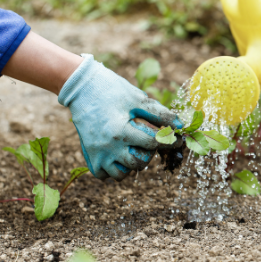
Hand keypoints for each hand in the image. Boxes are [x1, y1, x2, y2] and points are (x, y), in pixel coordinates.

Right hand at [58, 55, 182, 179]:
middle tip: (148, 141)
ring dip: (131, 164)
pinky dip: (112, 168)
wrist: (80, 86)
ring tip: (131, 148)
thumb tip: (180, 126)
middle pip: (139, 163)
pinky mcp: (88, 155)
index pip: (153, 144)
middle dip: (149, 153)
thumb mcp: (136, 98)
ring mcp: (97, 153)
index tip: (177, 138)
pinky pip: (104, 175)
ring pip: (121, 174)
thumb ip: (159, 114)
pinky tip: (117, 154)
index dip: (169, 140)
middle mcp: (108, 146)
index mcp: (120, 131)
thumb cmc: (110, 89)